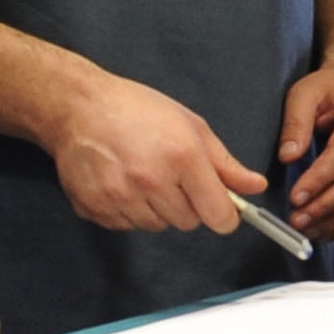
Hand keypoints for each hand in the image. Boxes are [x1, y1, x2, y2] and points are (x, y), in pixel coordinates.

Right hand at [45, 73, 266, 232]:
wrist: (78, 107)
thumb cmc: (136, 108)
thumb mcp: (189, 125)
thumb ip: (224, 162)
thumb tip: (256, 186)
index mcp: (182, 157)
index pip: (219, 217)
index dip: (224, 214)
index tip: (219, 205)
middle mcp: (153, 182)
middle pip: (189, 222)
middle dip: (187, 203)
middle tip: (170, 173)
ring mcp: (121, 199)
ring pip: (158, 225)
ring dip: (157, 208)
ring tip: (141, 173)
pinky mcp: (96, 210)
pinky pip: (127, 226)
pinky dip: (129, 210)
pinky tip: (121, 181)